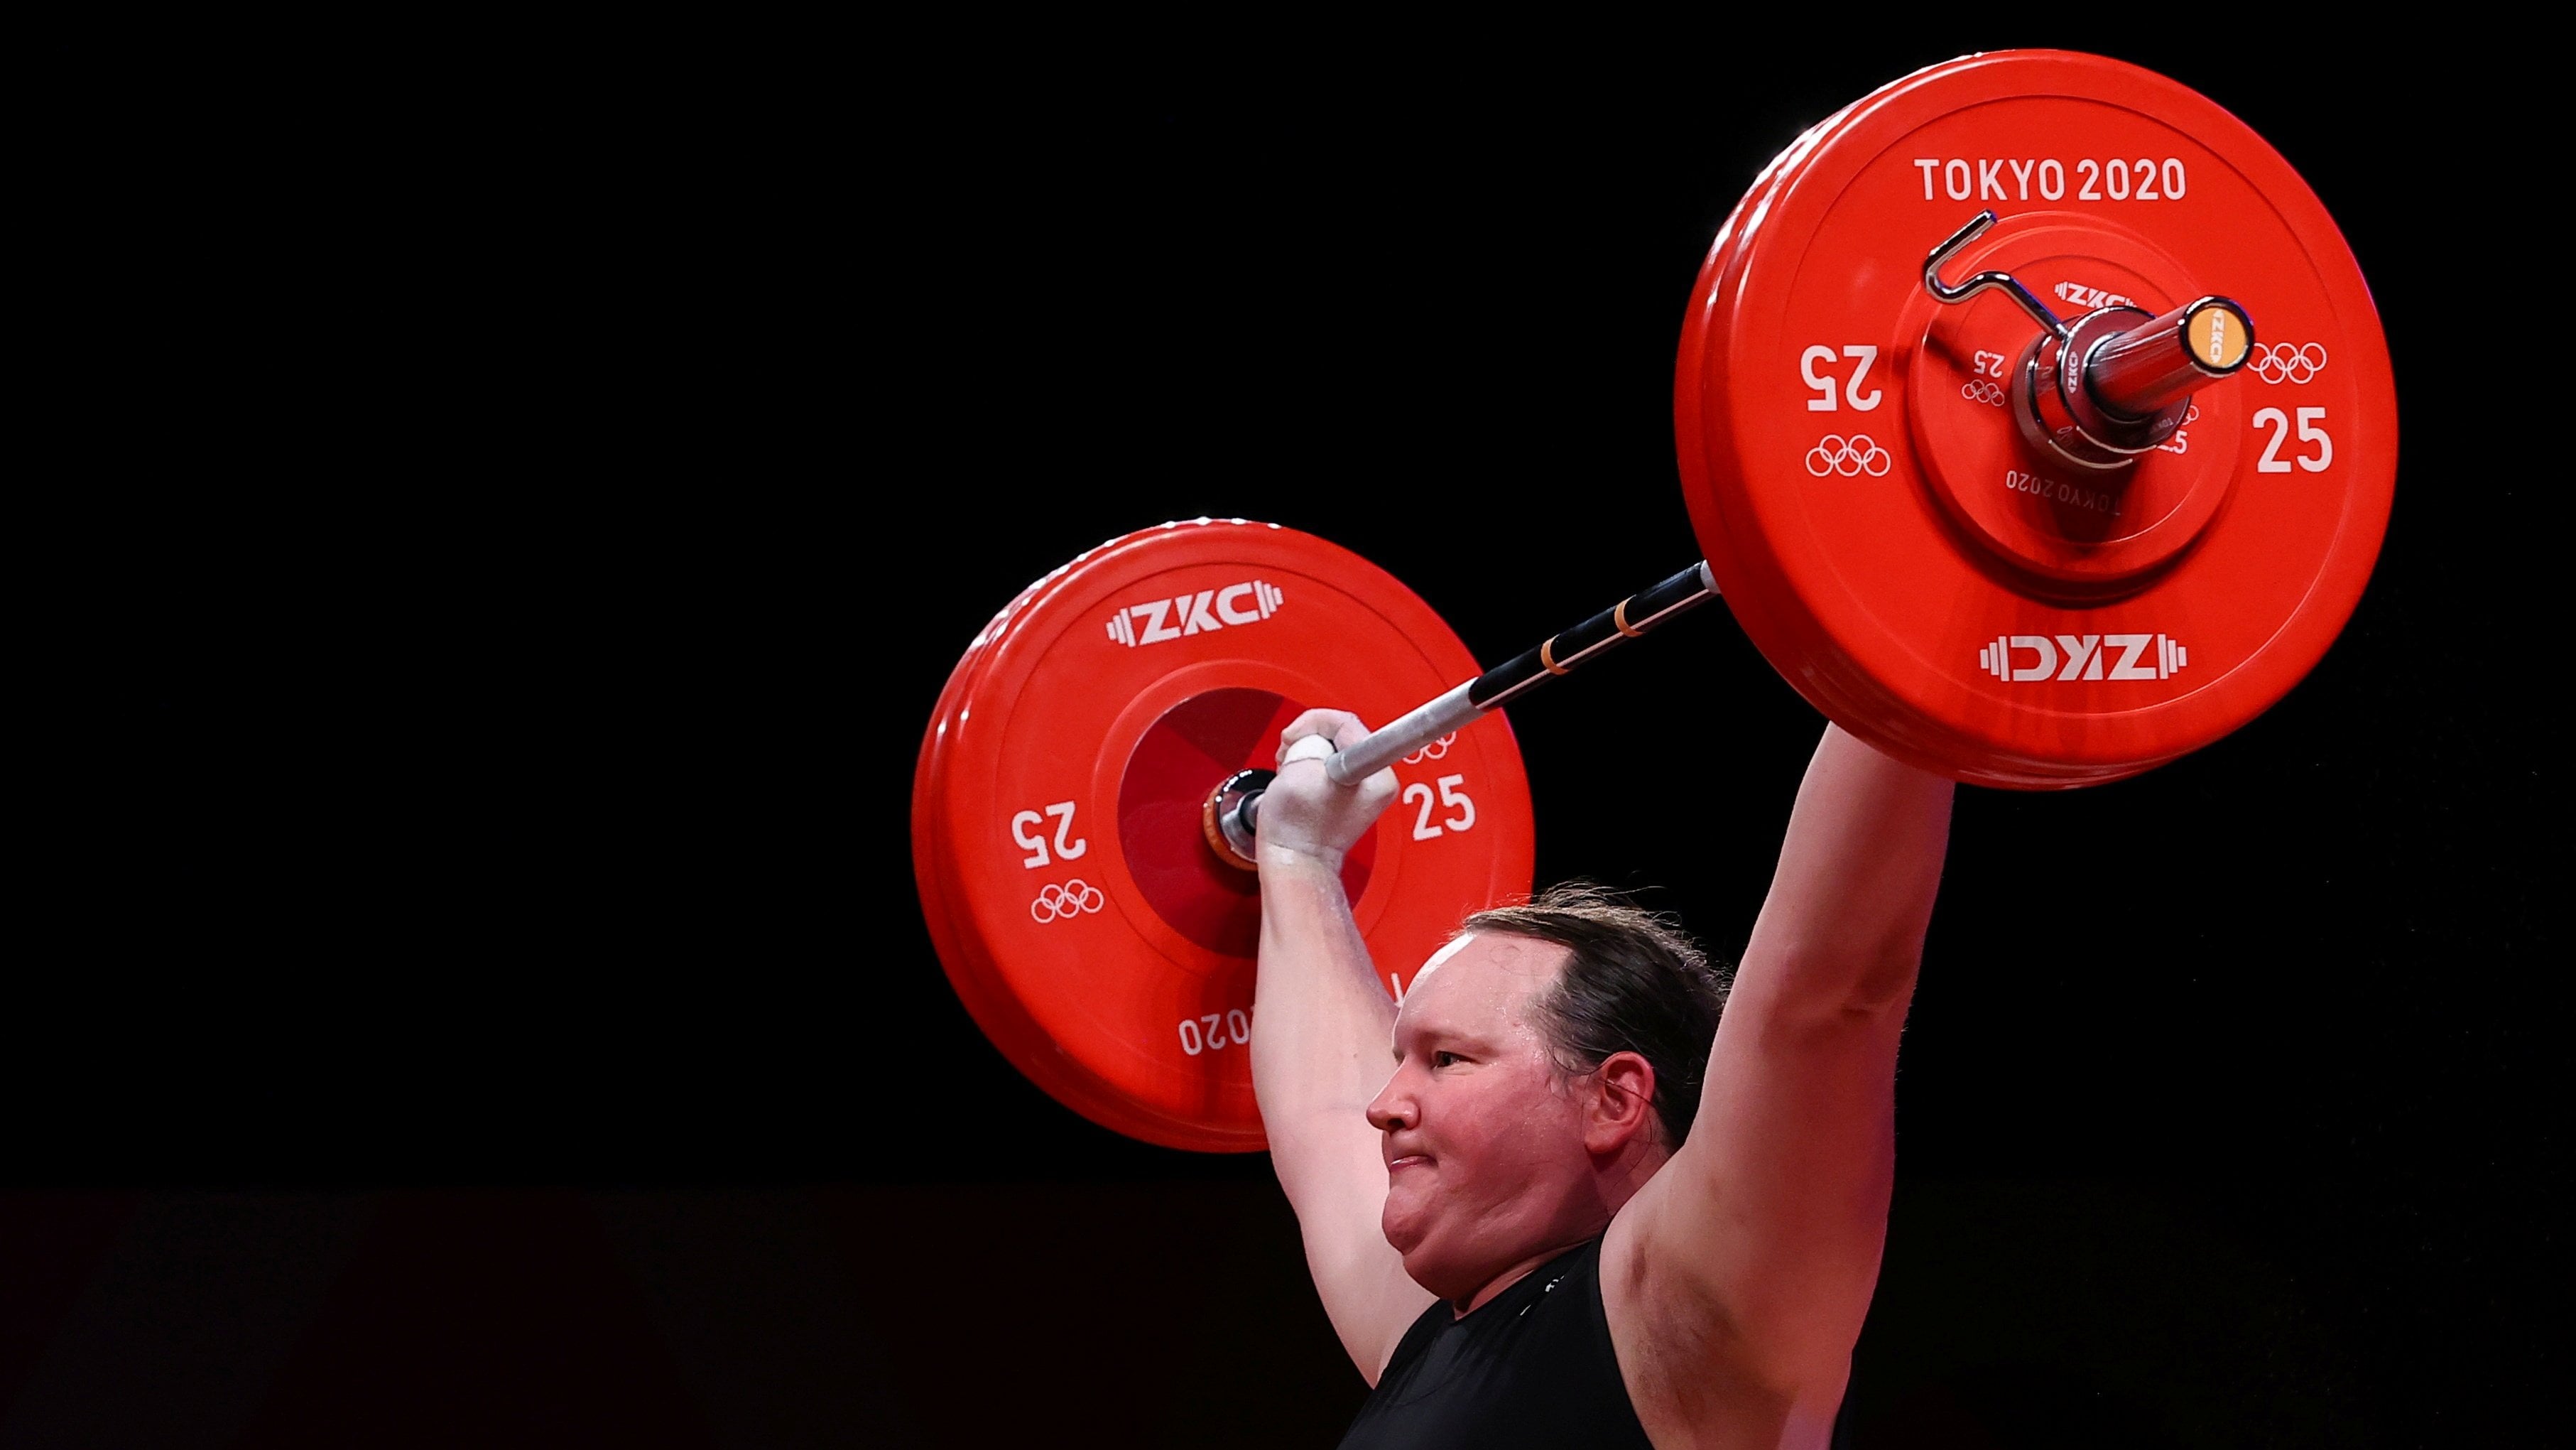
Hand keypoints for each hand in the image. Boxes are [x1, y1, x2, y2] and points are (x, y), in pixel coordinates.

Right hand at [1256, 709, 1398, 871]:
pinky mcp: (1354, 793)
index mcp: (1375, 774)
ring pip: (1335, 746)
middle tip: (1289, 755)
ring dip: (1308, 753)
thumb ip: (1310, 739)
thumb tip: (1313, 738)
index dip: (1312, 724)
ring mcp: (1367, 788)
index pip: (1346, 723)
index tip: (1294, 737)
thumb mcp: (1298, 770)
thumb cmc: (1297, 829)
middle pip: (1342, 733)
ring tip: (1292, 771)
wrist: (1296, 861)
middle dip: (1309, 739)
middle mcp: (1378, 779)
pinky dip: (1312, 766)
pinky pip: (1332, 763)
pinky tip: (1299, 779)